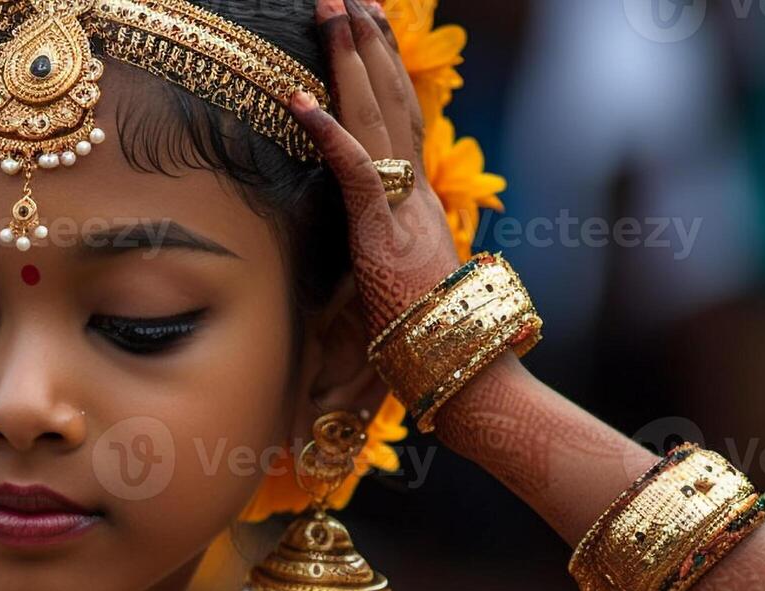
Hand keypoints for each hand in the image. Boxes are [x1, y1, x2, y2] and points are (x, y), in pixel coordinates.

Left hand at [288, 0, 462, 331]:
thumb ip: (380, 269)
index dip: (385, 73)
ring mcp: (403, 211)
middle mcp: (418, 196)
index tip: (369, 30)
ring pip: (377, 118)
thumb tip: (370, 266)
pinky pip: (355, 171)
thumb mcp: (399, 294)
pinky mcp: (384, 235)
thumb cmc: (432, 351)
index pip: (403, 123)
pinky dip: (327, 132)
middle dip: (368, 44)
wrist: (466, 379)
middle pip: (394, 102)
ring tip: (332, 9)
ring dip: (351, 60)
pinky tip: (298, 97)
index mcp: (421, 207)